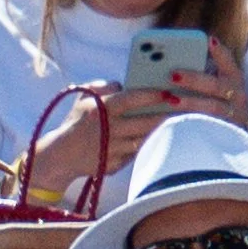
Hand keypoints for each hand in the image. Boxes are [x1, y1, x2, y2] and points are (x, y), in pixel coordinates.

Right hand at [28, 85, 176, 195]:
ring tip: (180, 124)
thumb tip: (123, 83)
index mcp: (100, 109)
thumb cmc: (77, 122)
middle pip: (144, 122)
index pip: (131, 99)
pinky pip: (137, 154)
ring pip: (145, 140)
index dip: (151, 95)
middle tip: (186, 110)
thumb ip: (103, 86)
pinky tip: (164, 141)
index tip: (169, 92)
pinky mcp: (115, 165)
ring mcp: (113, 150)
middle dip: (166, 116)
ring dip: (163, 133)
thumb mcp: (83, 98)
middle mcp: (108, 130)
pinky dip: (149, 147)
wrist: (62, 155)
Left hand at [163, 39, 247, 131]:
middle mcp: (238, 98)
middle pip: (217, 87)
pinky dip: (186, 124)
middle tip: (172, 74)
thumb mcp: (212, 86)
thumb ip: (199, 72)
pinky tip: (168, 121)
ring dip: (190, 102)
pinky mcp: (225, 135)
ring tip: (169, 98)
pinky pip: (205, 129)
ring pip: (212, 109)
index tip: (209, 40)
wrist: (226, 138)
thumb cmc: (213, 104)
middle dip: (194, 79)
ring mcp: (234, 118)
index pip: (229, 63)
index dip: (220, 53)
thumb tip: (168, 64)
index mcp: (234, 81)